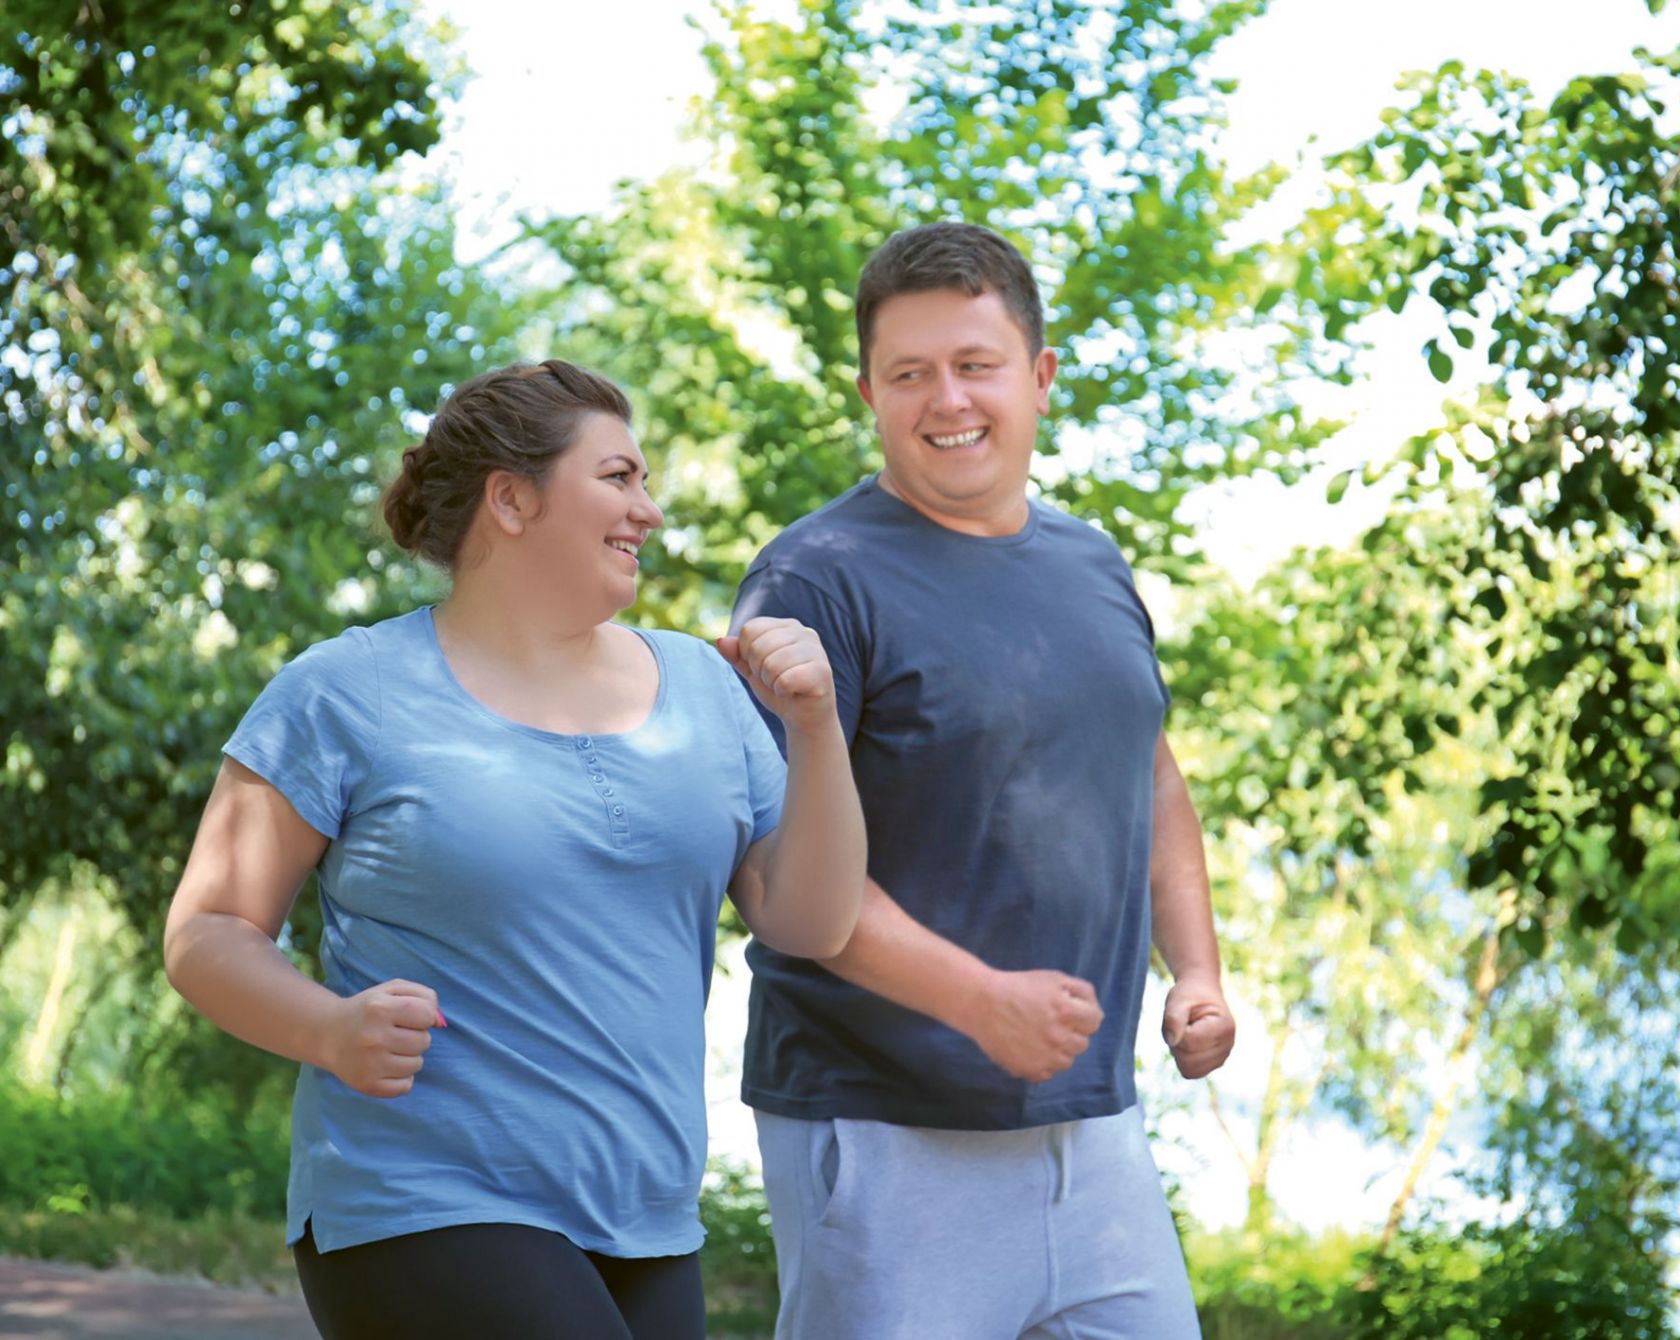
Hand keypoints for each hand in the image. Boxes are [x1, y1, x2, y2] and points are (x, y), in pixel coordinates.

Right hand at [322, 979, 442, 1098]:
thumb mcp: (392, 990)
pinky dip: (402, 1078)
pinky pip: (405, 1086)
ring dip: (409, 1057)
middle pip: (424, 1041)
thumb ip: (423, 996)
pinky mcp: (367, 1085)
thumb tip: (439, 1022)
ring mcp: (370, 1064)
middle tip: (395, 1033)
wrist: (328, 1034)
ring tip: (389, 1049)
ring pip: (417, 1064)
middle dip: (415, 1036)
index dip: (424, 1015)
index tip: (410, 1016)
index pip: (427, 1015)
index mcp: (379, 1009)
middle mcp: (374, 1037)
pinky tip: (386, 1066)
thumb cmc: (368, 1010)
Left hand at [717, 617, 836, 733]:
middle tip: (775, 680)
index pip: (750, 629)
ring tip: (784, 686)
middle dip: (759, 670)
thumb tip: (721, 641)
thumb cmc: (779, 689)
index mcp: (787, 626)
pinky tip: (793, 692)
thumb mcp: (752, 670)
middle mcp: (804, 632)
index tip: (762, 667)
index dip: (747, 654)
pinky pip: (785, 680)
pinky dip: (783, 691)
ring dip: (771, 683)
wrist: (804, 717)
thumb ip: (737, 655)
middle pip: (758, 646)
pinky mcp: (823, 671)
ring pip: (771, 664)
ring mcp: (816, 650)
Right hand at [964, 970, 1103, 1083]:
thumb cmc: (1018, 986)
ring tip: (1039, 1038)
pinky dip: (1042, 1064)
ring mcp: (1045, 1057)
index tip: (1071, 1014)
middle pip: (1082, 1043)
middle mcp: (1059, 1037)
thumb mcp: (1054, 978)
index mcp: (1067, 1012)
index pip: (1095, 1022)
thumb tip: (1095, 1010)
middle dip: (1071, 1033)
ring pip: (1067, 1062)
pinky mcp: (1029, 1070)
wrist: (982, 1003)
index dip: (1085, 1016)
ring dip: (1058, 1051)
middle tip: (1051, 1024)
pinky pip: (1048, 1074)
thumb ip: (1081, 991)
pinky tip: (1030, 1049)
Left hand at [1162, 977, 1233, 1078]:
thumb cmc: (1190, 995)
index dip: (1178, 1030)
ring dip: (1180, 1052)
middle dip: (1178, 1044)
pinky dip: (1184, 1059)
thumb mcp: (1178, 1000)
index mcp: (1224, 1027)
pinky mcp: (1213, 1065)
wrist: (1201, 993)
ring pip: (1189, 1070)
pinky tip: (1189, 1042)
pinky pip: (1191, 1072)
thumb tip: (1171, 1041)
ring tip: (1187, 1033)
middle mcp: (1228, 1046)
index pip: (1190, 1042)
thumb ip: (1173, 1018)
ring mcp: (1222, 1057)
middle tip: (1184, 1025)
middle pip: (1189, 1061)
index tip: (1184, 1015)